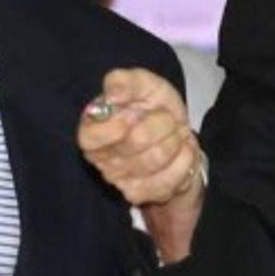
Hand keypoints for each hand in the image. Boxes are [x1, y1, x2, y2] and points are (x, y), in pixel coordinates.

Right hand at [78, 68, 204, 261]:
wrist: (177, 134)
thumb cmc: (152, 107)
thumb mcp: (143, 84)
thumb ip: (126, 81)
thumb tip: (112, 89)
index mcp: (93, 129)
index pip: (90, 138)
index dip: (112, 128)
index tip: (129, 116)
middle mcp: (101, 159)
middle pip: (134, 142)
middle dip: (161, 123)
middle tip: (166, 118)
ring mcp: (120, 180)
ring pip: (155, 159)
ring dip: (174, 139)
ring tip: (174, 133)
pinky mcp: (141, 194)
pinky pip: (169, 178)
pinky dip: (184, 158)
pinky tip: (181, 150)